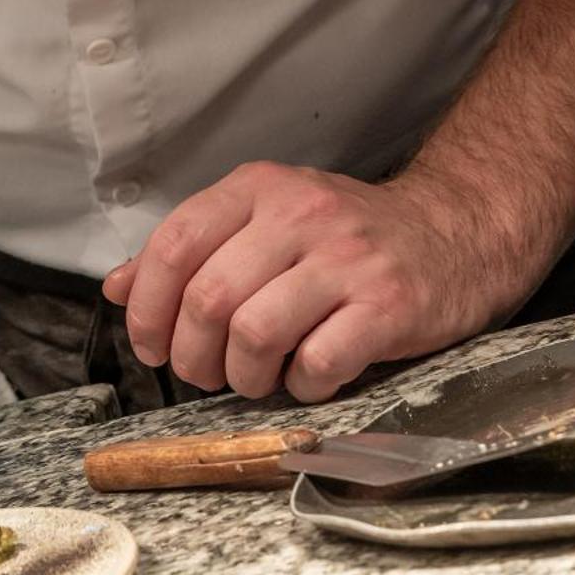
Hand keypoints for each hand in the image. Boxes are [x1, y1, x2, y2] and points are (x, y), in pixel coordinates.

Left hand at [102, 160, 527, 402]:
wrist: (457, 232)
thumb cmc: (347, 237)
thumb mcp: (264, 221)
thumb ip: (191, 249)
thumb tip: (116, 286)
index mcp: (259, 189)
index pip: (175, 242)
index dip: (147, 306)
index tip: (150, 344)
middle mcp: (300, 215)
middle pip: (208, 298)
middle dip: (192, 356)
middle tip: (204, 373)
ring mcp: (346, 260)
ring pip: (254, 333)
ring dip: (244, 375)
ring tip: (257, 377)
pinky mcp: (388, 306)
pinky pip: (317, 363)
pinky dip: (301, 386)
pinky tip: (309, 376)